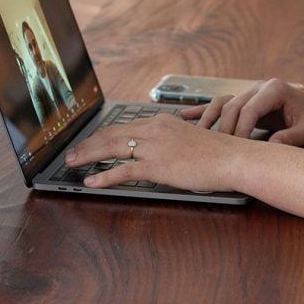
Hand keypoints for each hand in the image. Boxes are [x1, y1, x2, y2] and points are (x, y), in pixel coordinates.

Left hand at [64, 114, 243, 191]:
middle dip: (88, 144)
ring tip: (72, 163)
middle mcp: (154, 129)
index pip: (124, 127)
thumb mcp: (189, 139)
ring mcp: (155, 147)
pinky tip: (91, 182)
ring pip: (112, 148)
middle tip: (72, 153)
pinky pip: (123, 171)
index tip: (90, 142)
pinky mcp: (157, 166)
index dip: (102, 135)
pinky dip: (104, 176)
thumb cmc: (217, 152)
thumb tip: (156, 152)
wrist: (231, 158)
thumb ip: (169, 141)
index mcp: (162, 122)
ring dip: (88, 156)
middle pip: (112, 134)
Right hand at [184, 79, 303, 146]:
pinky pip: (222, 104)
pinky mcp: (247, 100)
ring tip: (194, 135)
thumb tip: (272, 148)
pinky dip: (205, 110)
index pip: (249, 109)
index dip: (240, 130)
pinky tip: (186, 116)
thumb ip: (291, 138)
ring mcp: (251, 91)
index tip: (236, 150)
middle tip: (217, 151)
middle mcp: (260, 87)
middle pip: (232, 106)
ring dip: (208, 118)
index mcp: (275, 89)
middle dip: (224, 129)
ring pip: (223, 103)